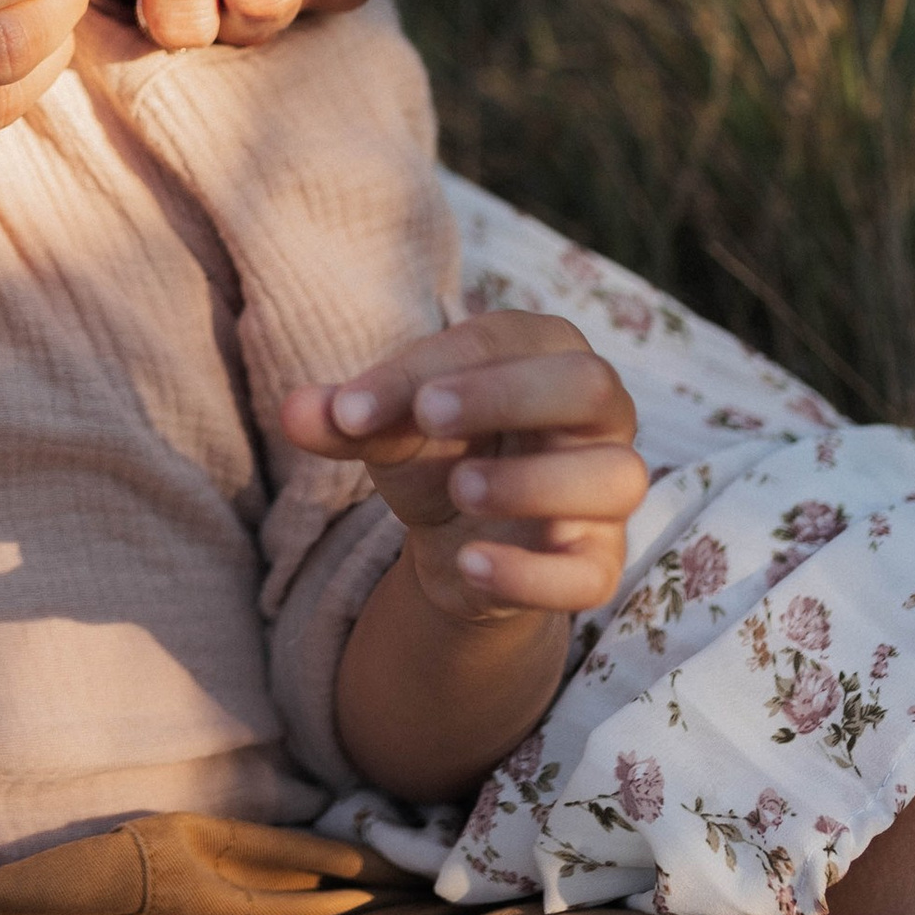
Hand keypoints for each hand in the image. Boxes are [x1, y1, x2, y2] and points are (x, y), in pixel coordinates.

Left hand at [281, 310, 646, 625]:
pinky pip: (590, 572)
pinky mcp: (597, 562)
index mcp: (544, 350)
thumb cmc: (436, 449)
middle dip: (509, 396)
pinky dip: (532, 573)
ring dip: (535, 483)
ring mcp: (606, 492)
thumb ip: (346, 415)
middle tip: (428, 419)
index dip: (424, 370)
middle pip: (593, 384)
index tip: (352, 407)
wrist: (455, 537)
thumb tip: (297, 411)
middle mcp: (596, 414)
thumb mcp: (386, 425)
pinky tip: (470, 564)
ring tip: (461, 489)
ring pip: (617, 478)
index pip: (500, 341)